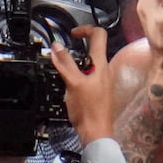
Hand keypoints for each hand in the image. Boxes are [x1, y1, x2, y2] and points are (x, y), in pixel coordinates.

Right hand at [52, 25, 113, 142]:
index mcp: (101, 63)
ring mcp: (104, 80)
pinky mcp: (100, 91)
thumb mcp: (73, 82)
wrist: (96, 133)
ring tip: (63, 70)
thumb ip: (65, 63)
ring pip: (90, 63)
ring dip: (76, 62)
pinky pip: (89, 75)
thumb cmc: (87, 109)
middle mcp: (106, 69)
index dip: (85, 29)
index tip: (71, 34)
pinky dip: (79, 73)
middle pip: (94, 48)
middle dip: (77, 48)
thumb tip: (56, 45)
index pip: (99, 34)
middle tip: (63, 53)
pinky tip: (69, 84)